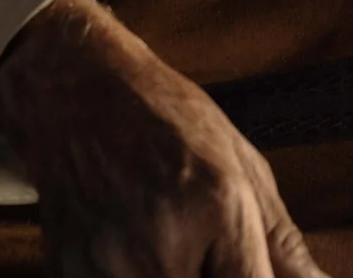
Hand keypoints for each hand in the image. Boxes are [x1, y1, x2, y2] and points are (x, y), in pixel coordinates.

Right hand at [0, 0, 331, 277]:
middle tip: (210, 250)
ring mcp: (107, 270)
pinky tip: (139, 250)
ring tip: (174, 244)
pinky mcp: (70, 277)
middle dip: (215, 275)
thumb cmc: (167, 120)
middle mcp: (159, 245)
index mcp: (216, 205)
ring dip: (179, 274)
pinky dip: (138, 275)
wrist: (74, 93)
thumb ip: (282, 243)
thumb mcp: (241, 166)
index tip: (250, 270)